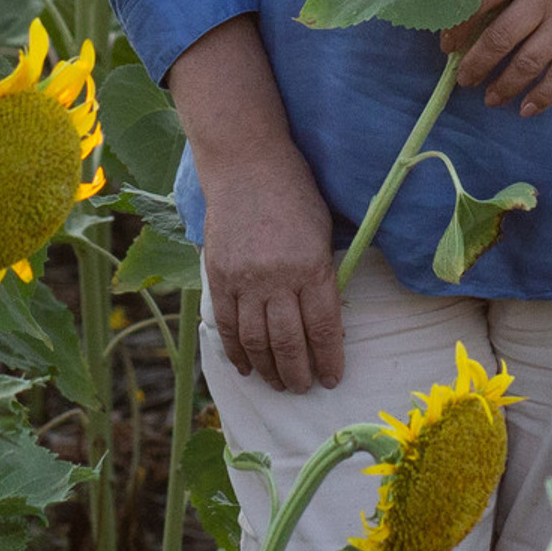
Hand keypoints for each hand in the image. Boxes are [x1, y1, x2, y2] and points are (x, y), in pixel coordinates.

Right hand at [200, 141, 343, 394]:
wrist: (246, 162)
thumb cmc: (294, 191)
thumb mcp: (322, 230)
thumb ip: (323, 274)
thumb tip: (327, 320)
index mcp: (312, 266)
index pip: (323, 328)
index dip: (329, 360)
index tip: (332, 378)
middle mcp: (278, 278)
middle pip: (289, 343)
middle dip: (299, 374)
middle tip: (304, 387)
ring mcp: (245, 279)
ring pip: (257, 341)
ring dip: (268, 370)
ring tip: (278, 383)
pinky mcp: (219, 275)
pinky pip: (227, 324)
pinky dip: (236, 351)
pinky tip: (245, 366)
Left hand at [437, 0, 551, 116]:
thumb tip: (471, 4)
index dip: (458, 23)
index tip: (447, 44)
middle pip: (500, 36)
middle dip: (476, 63)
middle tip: (463, 80)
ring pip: (528, 61)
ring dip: (504, 85)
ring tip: (490, 98)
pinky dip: (542, 96)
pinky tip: (527, 108)